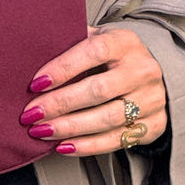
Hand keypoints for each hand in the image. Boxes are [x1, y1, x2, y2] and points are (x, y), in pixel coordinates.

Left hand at [20, 27, 166, 155]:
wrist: (150, 73)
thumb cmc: (112, 56)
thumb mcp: (97, 38)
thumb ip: (72, 42)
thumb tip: (34, 49)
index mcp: (125, 42)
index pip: (95, 51)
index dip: (63, 68)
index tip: (36, 83)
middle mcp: (142, 70)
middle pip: (99, 90)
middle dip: (60, 104)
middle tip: (31, 114)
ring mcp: (151, 99)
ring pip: (107, 118)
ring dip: (70, 127)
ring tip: (42, 131)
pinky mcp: (153, 124)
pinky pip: (117, 140)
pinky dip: (87, 146)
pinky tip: (64, 146)